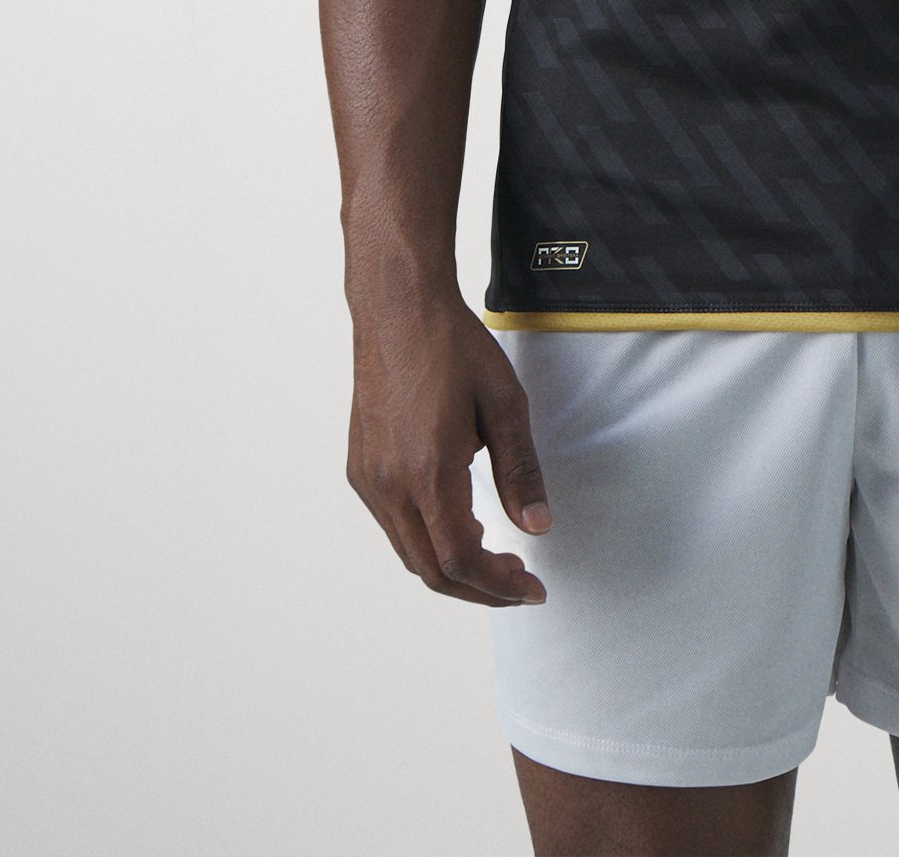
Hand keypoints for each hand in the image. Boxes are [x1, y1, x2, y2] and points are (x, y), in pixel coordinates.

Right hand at [347, 291, 551, 605]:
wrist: (398, 308)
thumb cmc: (453, 346)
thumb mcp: (504, 403)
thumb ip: (521, 471)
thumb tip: (537, 527)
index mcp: (428, 471)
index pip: (461, 559)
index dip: (499, 586)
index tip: (532, 589)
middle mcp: (390, 484)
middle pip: (432, 570)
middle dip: (479, 589)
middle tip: (519, 583)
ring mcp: (369, 478)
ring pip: (409, 552)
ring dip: (452, 567)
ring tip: (495, 557)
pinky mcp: (360, 468)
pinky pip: (393, 526)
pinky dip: (427, 541)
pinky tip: (458, 522)